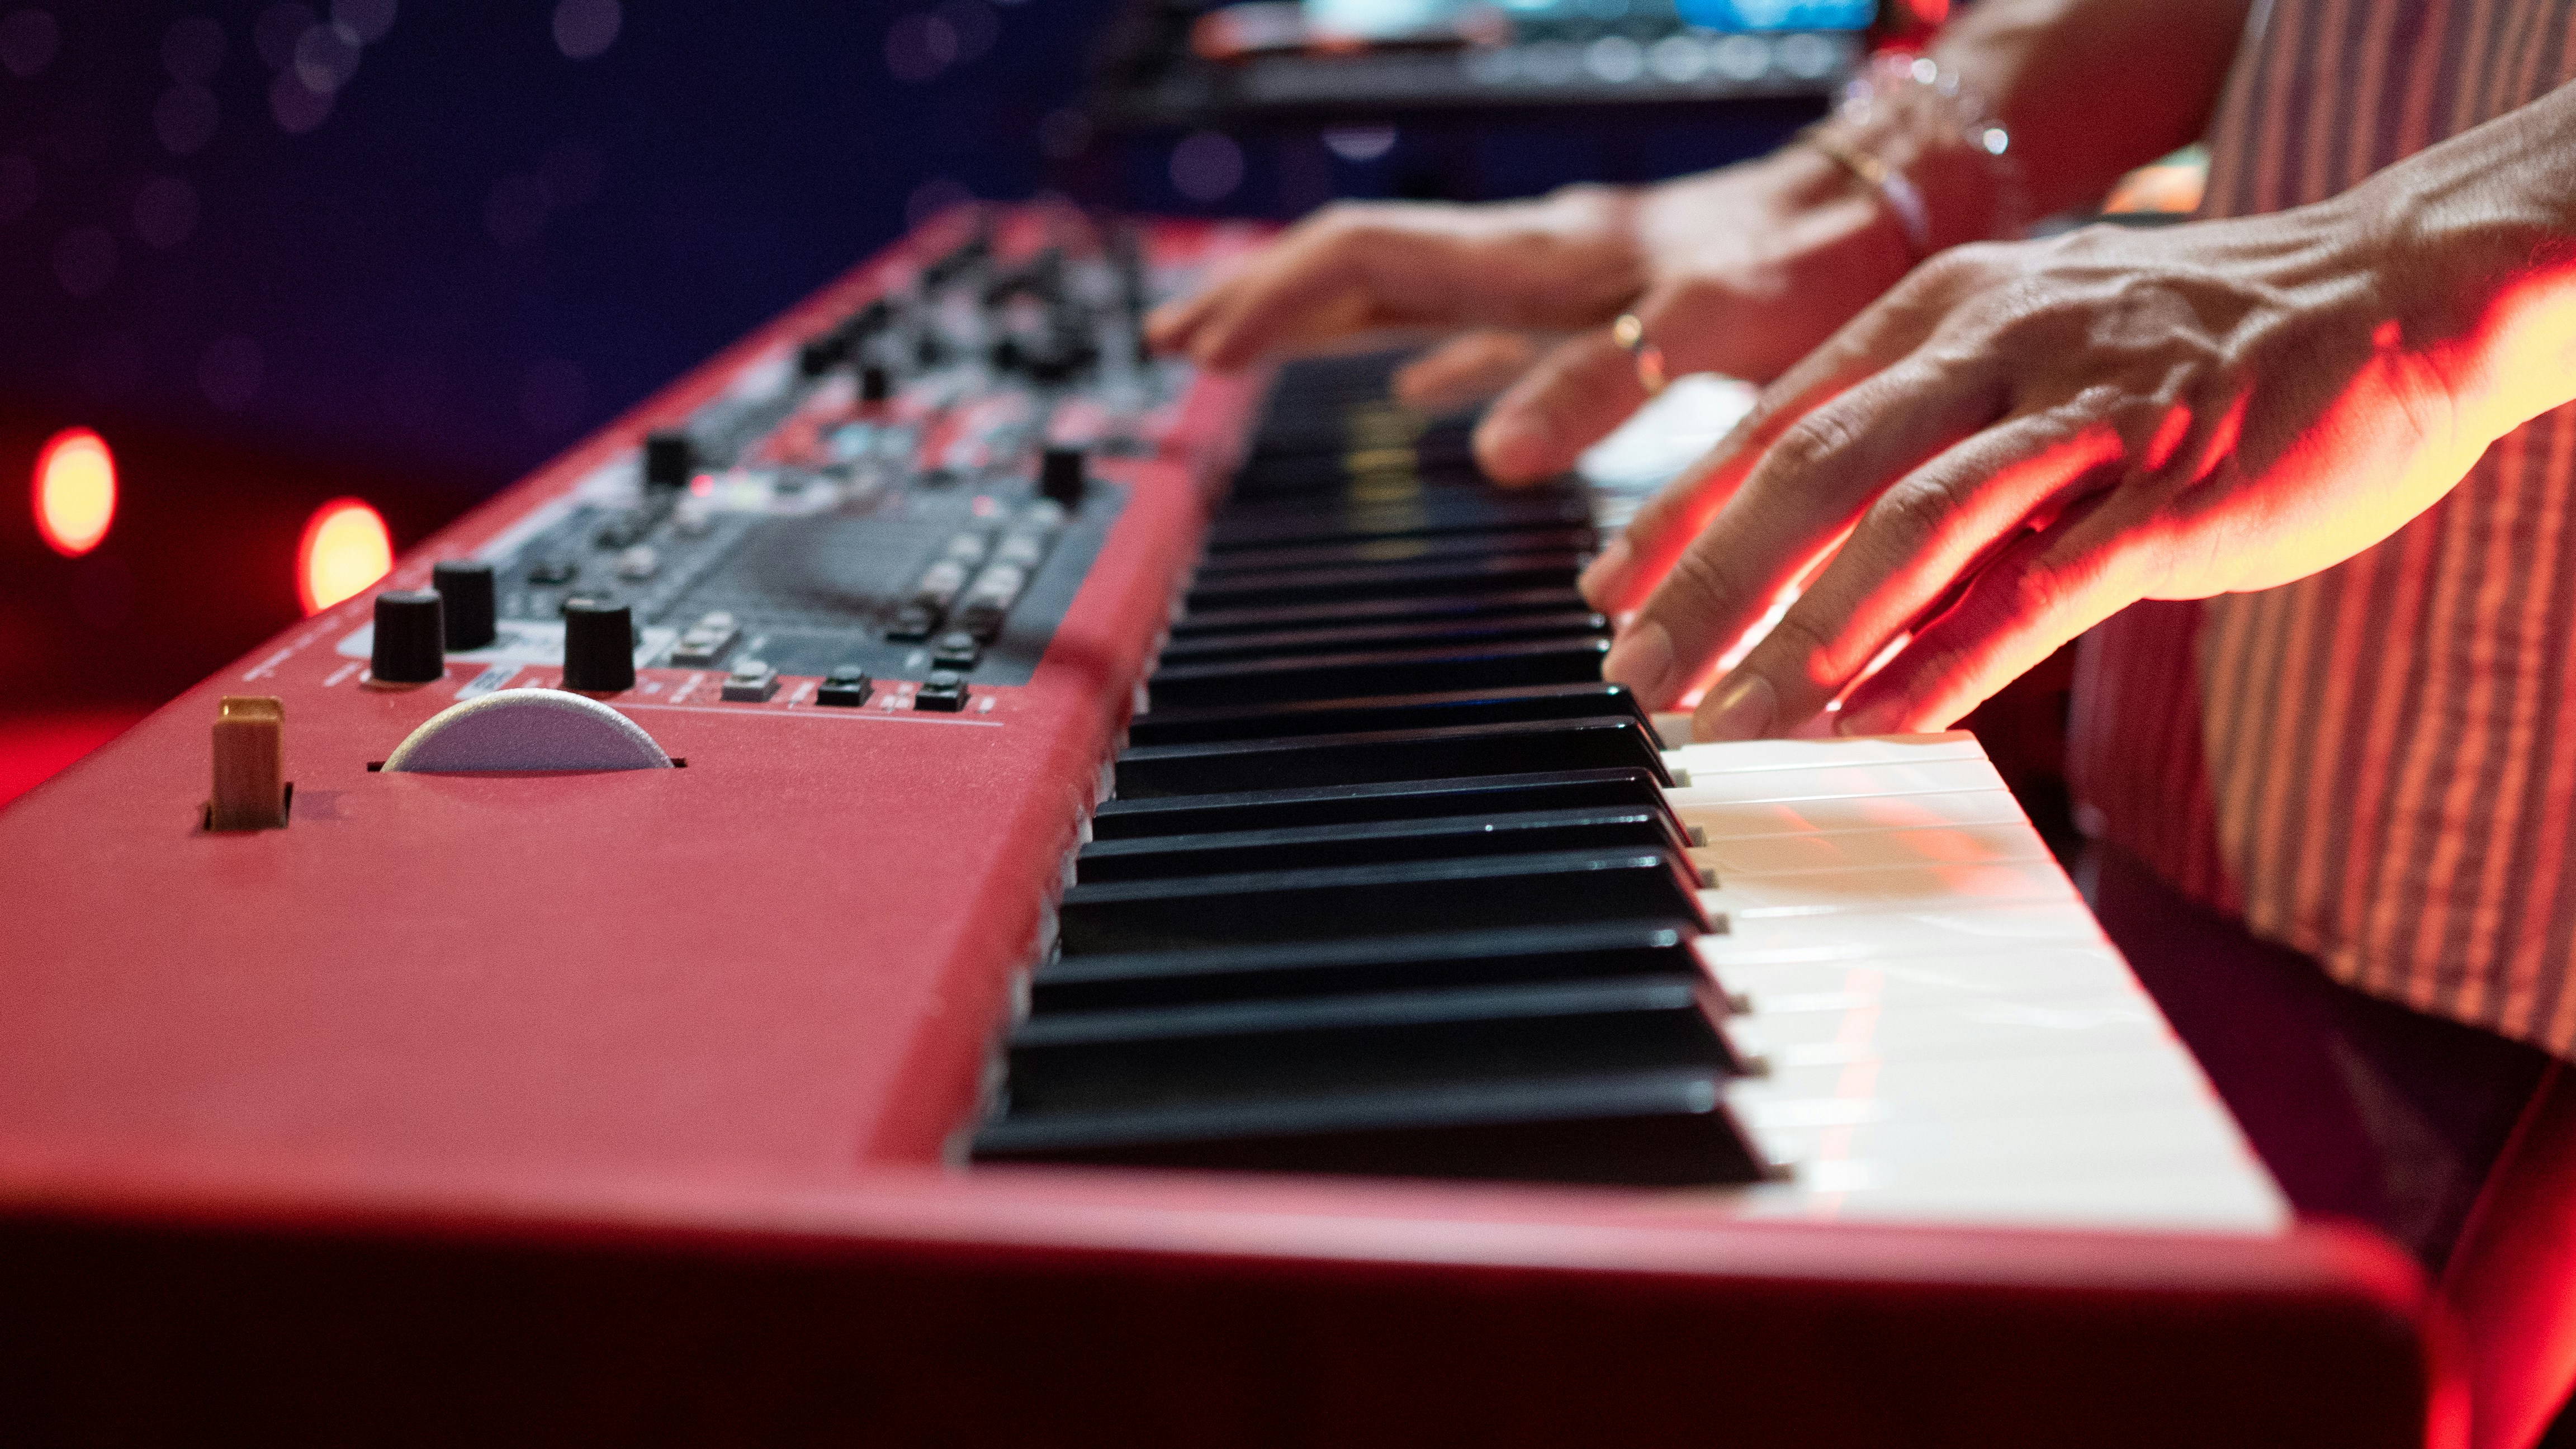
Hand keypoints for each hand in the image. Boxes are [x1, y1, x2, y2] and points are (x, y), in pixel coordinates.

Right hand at [1146, 151, 1912, 483]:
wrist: (1882, 207)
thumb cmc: (1808, 265)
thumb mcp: (1711, 329)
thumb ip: (1600, 385)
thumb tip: (1484, 451)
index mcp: (1539, 256)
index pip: (1368, 258)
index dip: (1276, 300)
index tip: (1198, 348)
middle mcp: (1530, 256)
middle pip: (1357, 261)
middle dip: (1256, 298)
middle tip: (1168, 345)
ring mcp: (1553, 279)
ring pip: (1403, 287)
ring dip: (1314, 317)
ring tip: (1235, 350)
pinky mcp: (1592, 304)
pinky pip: (1479, 323)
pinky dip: (1422, 351)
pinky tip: (1416, 390)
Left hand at [1580, 190, 2508, 740]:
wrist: (2403, 295)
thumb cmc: (2207, 351)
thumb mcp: (2042, 369)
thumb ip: (1936, 456)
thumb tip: (1829, 575)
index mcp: (1951, 308)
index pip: (1778, 417)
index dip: (1682, 511)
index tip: (1608, 593)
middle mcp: (2000, 344)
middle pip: (1814, 467)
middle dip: (1710, 583)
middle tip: (1637, 675)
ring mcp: (2088, 414)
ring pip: (1911, 521)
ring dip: (1810, 632)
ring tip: (1739, 723)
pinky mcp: (2172, 490)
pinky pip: (2035, 586)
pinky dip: (1946, 661)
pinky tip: (1880, 726)